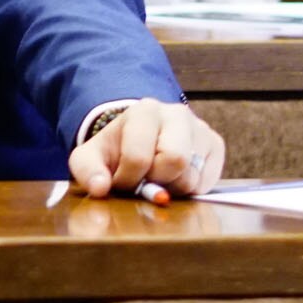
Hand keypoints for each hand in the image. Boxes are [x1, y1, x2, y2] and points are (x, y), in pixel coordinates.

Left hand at [68, 97, 224, 198]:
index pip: (139, 156)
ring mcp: (199, 128)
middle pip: (175, 160)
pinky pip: (207, 182)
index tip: (121, 182)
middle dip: (155, 181)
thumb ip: (87, 171)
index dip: (128, 179)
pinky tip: (174, 180)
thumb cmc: (115, 152)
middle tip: (144, 182)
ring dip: (172, 188)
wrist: (139, 142)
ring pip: (192, 175)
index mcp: (144, 111)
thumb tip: (100, 188)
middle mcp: (176, 113)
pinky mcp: (215, 144)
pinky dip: (189, 190)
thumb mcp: (90, 158)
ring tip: (158, 180)